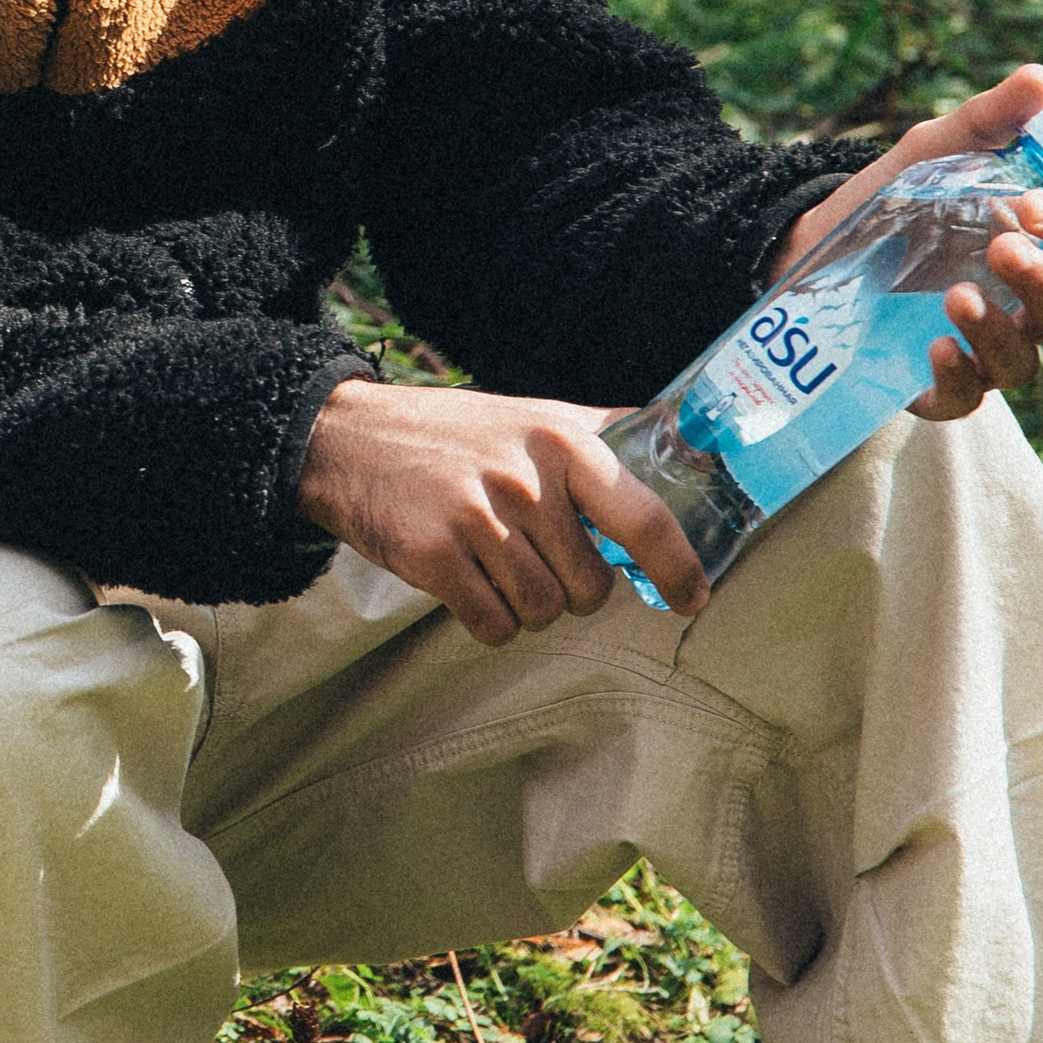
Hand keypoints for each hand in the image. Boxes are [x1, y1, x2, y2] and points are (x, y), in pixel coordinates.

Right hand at [299, 379, 709, 644]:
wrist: (347, 438)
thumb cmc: (455, 433)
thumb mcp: (533, 416)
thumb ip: (603, 436)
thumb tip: (690, 451)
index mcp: (561, 440)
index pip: (644, 515)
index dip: (678, 566)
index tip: (694, 597)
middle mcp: (524, 478)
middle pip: (590, 587)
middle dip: (573, 591)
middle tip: (542, 563)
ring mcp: (476, 518)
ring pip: (542, 612)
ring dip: (528, 608)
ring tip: (500, 570)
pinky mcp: (433, 555)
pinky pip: (493, 626)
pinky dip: (490, 622)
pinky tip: (471, 588)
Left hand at [769, 61, 1042, 420]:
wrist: (809, 245)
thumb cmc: (894, 200)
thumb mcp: (934, 152)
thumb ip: (988, 121)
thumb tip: (1041, 78)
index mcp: (1035, 246)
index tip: (1031, 202)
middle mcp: (1020, 305)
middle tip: (1003, 247)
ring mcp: (983, 349)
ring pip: (1025, 363)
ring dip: (998, 332)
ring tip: (955, 294)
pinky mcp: (935, 384)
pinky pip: (966, 398)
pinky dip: (958, 378)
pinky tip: (936, 347)